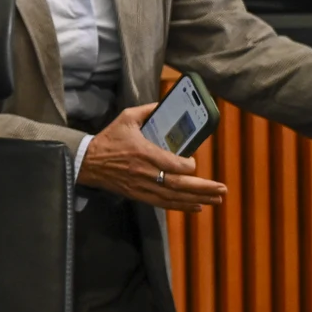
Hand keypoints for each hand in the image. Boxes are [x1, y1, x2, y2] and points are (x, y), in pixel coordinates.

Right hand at [77, 103, 225, 210]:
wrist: (88, 162)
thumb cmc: (109, 139)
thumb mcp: (126, 118)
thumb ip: (147, 111)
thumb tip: (165, 105)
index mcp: (144, 152)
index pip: (174, 164)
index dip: (188, 165)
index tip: (193, 162)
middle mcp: (146, 172)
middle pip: (179, 184)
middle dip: (203, 188)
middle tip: (222, 189)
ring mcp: (142, 186)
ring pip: (174, 197)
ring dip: (198, 199)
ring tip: (217, 199)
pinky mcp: (138, 195)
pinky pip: (163, 204)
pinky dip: (181, 206)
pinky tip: (197, 207)